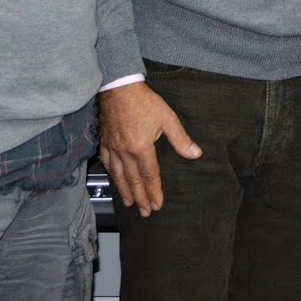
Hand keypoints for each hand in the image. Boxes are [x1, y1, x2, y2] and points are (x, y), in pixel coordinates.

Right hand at [97, 82, 200, 217]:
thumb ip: (180, 139)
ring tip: (130, 204)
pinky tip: (115, 181)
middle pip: (134, 180)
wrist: (119, 88)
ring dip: (125, 192)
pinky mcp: (105, 142)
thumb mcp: (167, 118)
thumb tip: (195, 154)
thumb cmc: (144, 102)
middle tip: (145, 212)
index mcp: (141, 147)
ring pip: (119, 176)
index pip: (149, 175)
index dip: (154, 191)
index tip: (157, 205)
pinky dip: (112, 176)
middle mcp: (125, 152)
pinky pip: (108, 164)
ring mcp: (113, 148)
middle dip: (141, 198)